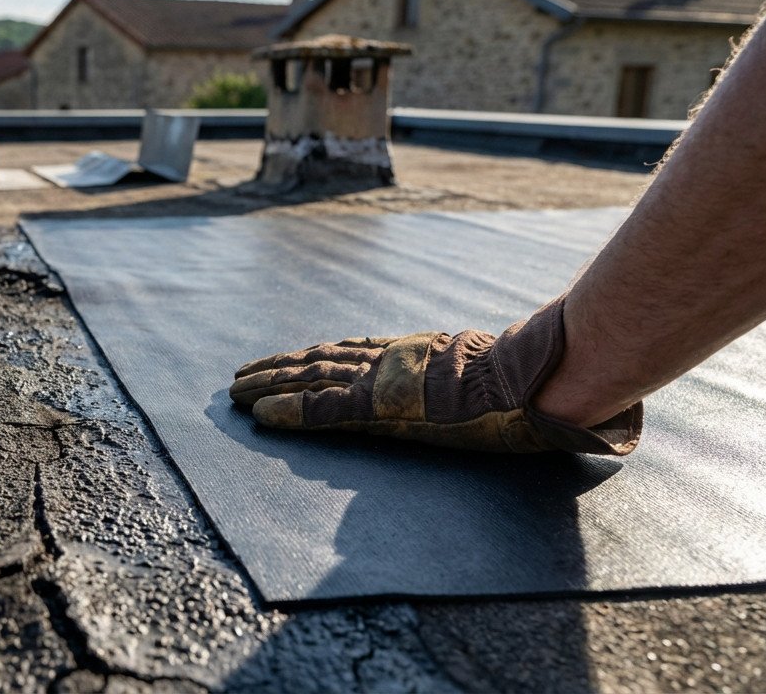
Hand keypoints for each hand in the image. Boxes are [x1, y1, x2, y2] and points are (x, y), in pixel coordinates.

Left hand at [229, 298, 641, 454]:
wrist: (529, 381)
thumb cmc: (521, 383)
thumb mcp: (485, 373)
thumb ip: (463, 380)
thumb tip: (471, 396)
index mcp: (410, 352)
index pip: (346, 352)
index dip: (308, 358)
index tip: (281, 362)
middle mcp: (387, 360)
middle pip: (317, 361)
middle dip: (275, 370)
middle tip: (239, 378)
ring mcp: (381, 380)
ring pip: (310, 378)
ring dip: (269, 385)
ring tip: (236, 393)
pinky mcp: (379, 405)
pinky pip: (323, 408)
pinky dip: (290, 410)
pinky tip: (261, 414)